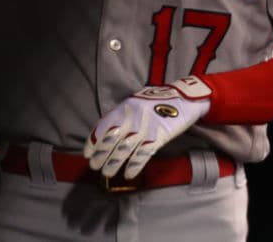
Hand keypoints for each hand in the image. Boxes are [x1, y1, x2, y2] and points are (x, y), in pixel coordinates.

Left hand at [83, 75, 211, 178]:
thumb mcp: (137, 102)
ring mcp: (146, 126)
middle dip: (101, 155)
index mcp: (125, 106)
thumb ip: (123, 116)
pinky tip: (129, 174)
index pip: (103, 125)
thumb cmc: (158, 101)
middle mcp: (132, 116)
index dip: (94, 140)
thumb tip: (106, 134)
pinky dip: (134, 165)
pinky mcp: (160, 135)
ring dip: (114, 163)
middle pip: (112, 139)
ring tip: (107, 173)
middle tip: (95, 166)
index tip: (88, 153)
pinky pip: (144, 153)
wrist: (185, 97)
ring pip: (125, 148)